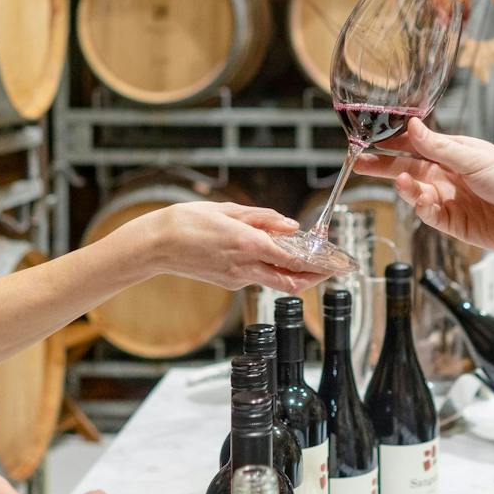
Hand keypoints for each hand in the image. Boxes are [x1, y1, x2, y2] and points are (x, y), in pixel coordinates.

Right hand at [144, 202, 332, 292]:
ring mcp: (237, 279)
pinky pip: (257, 277)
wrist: (157, 244)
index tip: (336, 264)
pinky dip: (269, 267)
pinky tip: (268, 253)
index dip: (319, 265)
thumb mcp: (229, 210)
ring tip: (305, 257)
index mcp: (248, 244)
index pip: (294, 260)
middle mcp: (245, 267)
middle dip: (314, 277)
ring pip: (276, 281)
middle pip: (292, 282)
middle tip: (329, 268)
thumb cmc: (188, 221)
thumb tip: (291, 225)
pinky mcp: (229, 283)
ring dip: (293, 273)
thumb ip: (264, 219)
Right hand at [354, 118, 493, 254]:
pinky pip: (430, 216)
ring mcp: (451, 201)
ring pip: (417, 194)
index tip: (370, 140)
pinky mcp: (455, 224)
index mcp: (455, 154)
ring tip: (402, 183)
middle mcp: (450, 176)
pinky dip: (423, 209)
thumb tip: (412, 127)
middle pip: (409, 169)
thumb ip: (439, 147)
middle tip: (360, 164)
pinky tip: (424, 202)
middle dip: (384, 167)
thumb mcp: (474, 158)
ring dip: (406, 188)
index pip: (416, 146)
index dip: (392, 143)